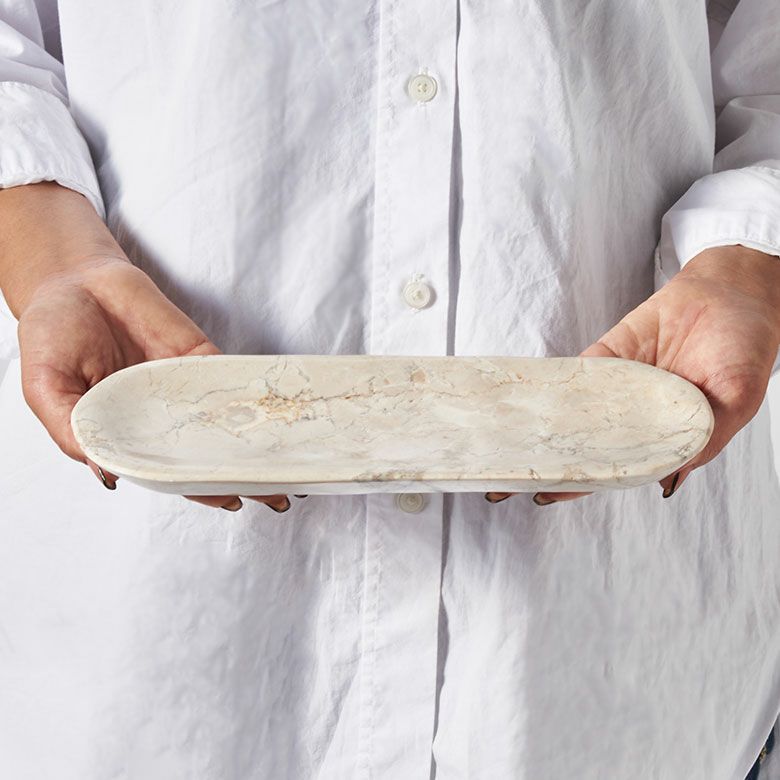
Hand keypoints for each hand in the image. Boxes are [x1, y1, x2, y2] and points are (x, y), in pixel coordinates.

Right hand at [18, 255, 293, 512]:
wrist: (73, 278)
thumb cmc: (54, 333)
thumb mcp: (47, 388)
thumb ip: (73, 430)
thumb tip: (108, 473)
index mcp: (125, 433)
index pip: (168, 470)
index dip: (200, 487)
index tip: (231, 501)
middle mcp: (160, 417)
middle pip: (207, 452)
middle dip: (242, 473)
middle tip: (278, 495)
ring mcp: (183, 387)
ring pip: (227, 421)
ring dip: (256, 442)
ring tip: (289, 464)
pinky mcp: (198, 356)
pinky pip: (228, 378)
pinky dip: (253, 396)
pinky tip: (276, 415)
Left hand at [485, 244, 779, 506]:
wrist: (734, 292)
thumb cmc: (744, 349)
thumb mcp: (735, 401)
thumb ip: (704, 440)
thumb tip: (667, 479)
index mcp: (661, 438)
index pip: (612, 469)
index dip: (577, 484)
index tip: (542, 495)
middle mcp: (631, 418)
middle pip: (579, 446)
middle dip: (542, 464)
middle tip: (499, 482)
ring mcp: (615, 386)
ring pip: (567, 413)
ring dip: (534, 430)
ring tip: (498, 448)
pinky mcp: (605, 356)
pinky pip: (574, 374)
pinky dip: (548, 388)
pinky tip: (521, 405)